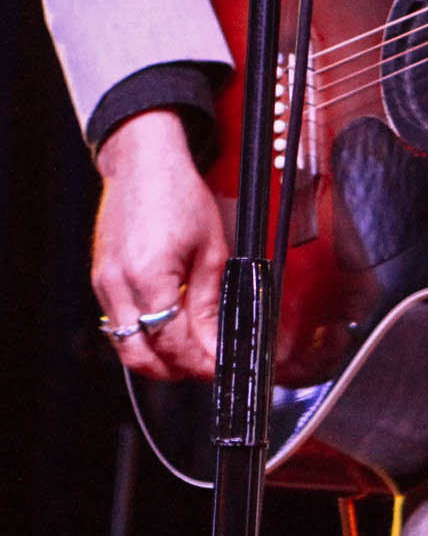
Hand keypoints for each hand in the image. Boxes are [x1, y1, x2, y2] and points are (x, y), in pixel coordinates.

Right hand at [92, 110, 226, 380]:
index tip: (220, 367)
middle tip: (206, 367)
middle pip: (141, 356)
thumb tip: (216, 342)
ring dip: (157, 358)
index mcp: (149, 276)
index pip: (172, 343)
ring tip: (190, 352)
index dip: (198, 363)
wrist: (144, 163)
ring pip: (125, 347)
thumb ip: (210, 301)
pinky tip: (166, 329)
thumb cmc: (179, 194)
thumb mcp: (210, 247)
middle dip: (175, 371)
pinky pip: (118, 325)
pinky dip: (142, 336)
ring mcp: (103, 285)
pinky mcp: (100, 281)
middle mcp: (118, 286)